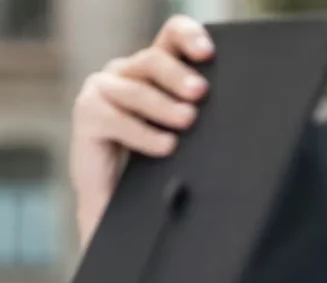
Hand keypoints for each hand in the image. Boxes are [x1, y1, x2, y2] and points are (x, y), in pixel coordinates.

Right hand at [69, 14, 213, 248]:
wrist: (118, 202)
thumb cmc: (158, 164)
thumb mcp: (183, 134)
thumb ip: (198, 113)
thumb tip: (239, 114)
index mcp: (154, 68)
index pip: (171, 35)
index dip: (188, 36)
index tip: (208, 53)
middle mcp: (126, 72)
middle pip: (153, 59)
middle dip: (179, 75)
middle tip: (201, 93)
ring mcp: (103, 90)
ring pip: (136, 89)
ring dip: (163, 105)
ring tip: (188, 121)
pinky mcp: (87, 114)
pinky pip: (114, 118)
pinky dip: (142, 133)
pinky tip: (165, 145)